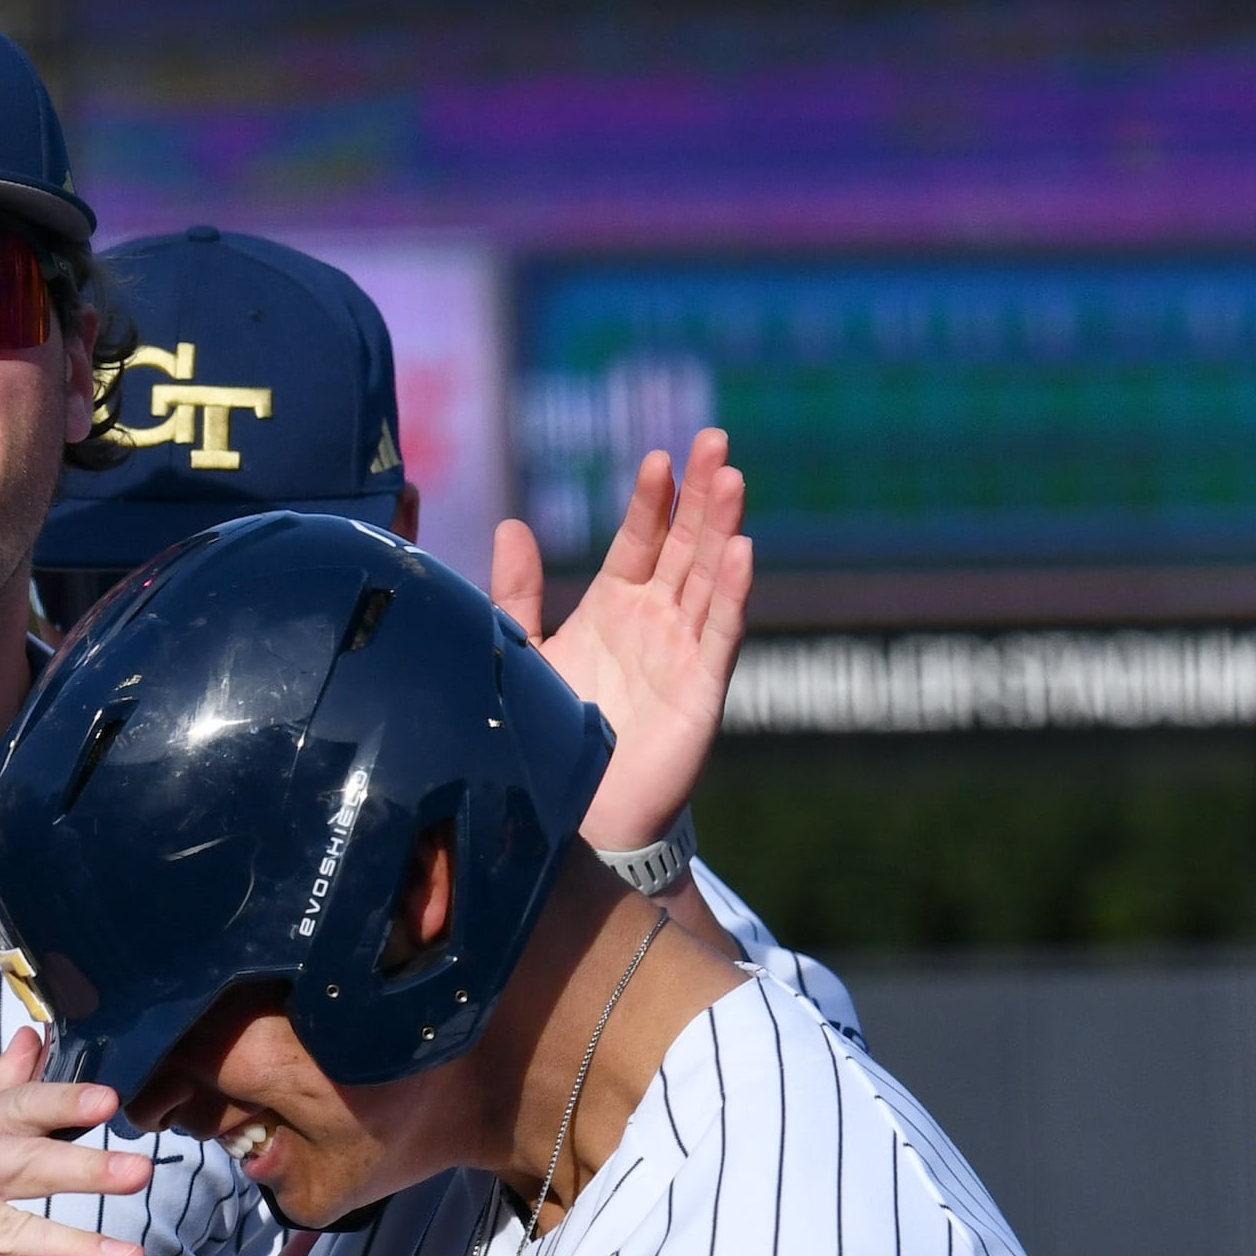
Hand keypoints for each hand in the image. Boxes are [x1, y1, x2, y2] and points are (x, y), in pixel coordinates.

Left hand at [496, 428, 753, 854]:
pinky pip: (720, 636)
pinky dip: (733, 594)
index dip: (651, 500)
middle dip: (701, 494)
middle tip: (715, 440)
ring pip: (708, 578)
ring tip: (734, 478)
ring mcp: (682, 653)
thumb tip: (511, 524)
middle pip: (685, 545)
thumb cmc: (551, 737)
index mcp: (614, 607)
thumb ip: (516, 594)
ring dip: (723, 528)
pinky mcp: (700, 692)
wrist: (574, 816)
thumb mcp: (522, 654)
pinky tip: (745, 552)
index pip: (639, 540)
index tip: (657, 457)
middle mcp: (655, 622)